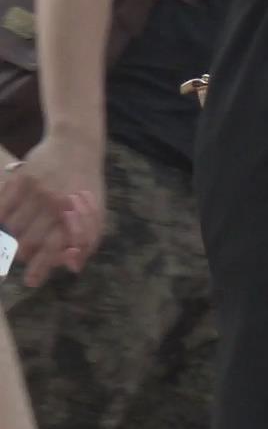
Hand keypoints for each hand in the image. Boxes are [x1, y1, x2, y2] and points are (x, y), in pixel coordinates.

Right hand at [0, 131, 104, 288]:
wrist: (76, 147)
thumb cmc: (87, 186)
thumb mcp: (97, 214)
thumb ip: (87, 242)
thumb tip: (72, 268)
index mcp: (74, 216)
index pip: (53, 249)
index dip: (41, 269)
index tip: (30, 281)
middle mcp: (54, 204)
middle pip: (28, 243)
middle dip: (26, 254)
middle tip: (26, 254)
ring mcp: (35, 191)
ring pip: (13, 227)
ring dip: (14, 237)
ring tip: (21, 234)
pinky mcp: (21, 178)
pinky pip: (2, 206)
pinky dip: (2, 217)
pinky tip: (6, 220)